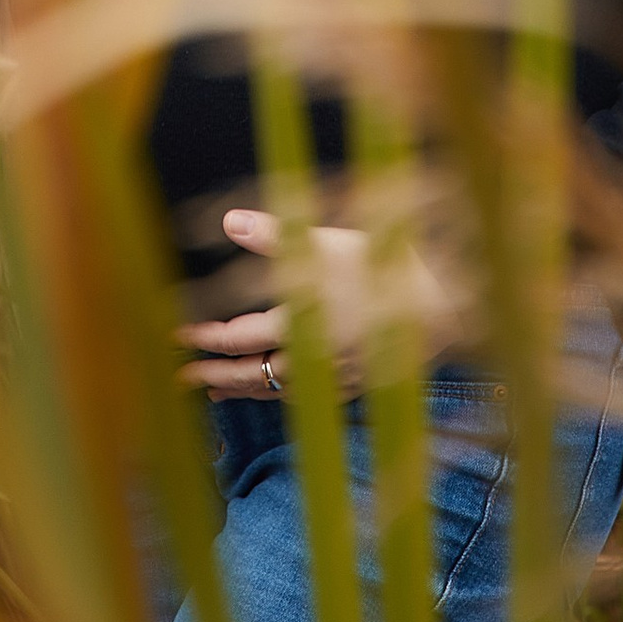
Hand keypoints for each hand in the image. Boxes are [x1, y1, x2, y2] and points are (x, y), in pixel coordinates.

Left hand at [178, 206, 369, 395]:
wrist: (443, 308)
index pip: (236, 339)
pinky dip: (277, 396)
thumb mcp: (326, 242)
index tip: (178, 336)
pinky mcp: (354, 385)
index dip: (204, 339)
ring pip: (274, 391)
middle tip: (182, 376)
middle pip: (248, 374)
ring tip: (216, 392)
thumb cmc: (382, 268)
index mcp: (296, 323)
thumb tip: (229, 221)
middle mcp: (308, 359)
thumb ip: (275, 234)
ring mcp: (331, 378)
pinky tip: (275, 391)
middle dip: (212, 374)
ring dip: (241, 389)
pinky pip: (304, 400)